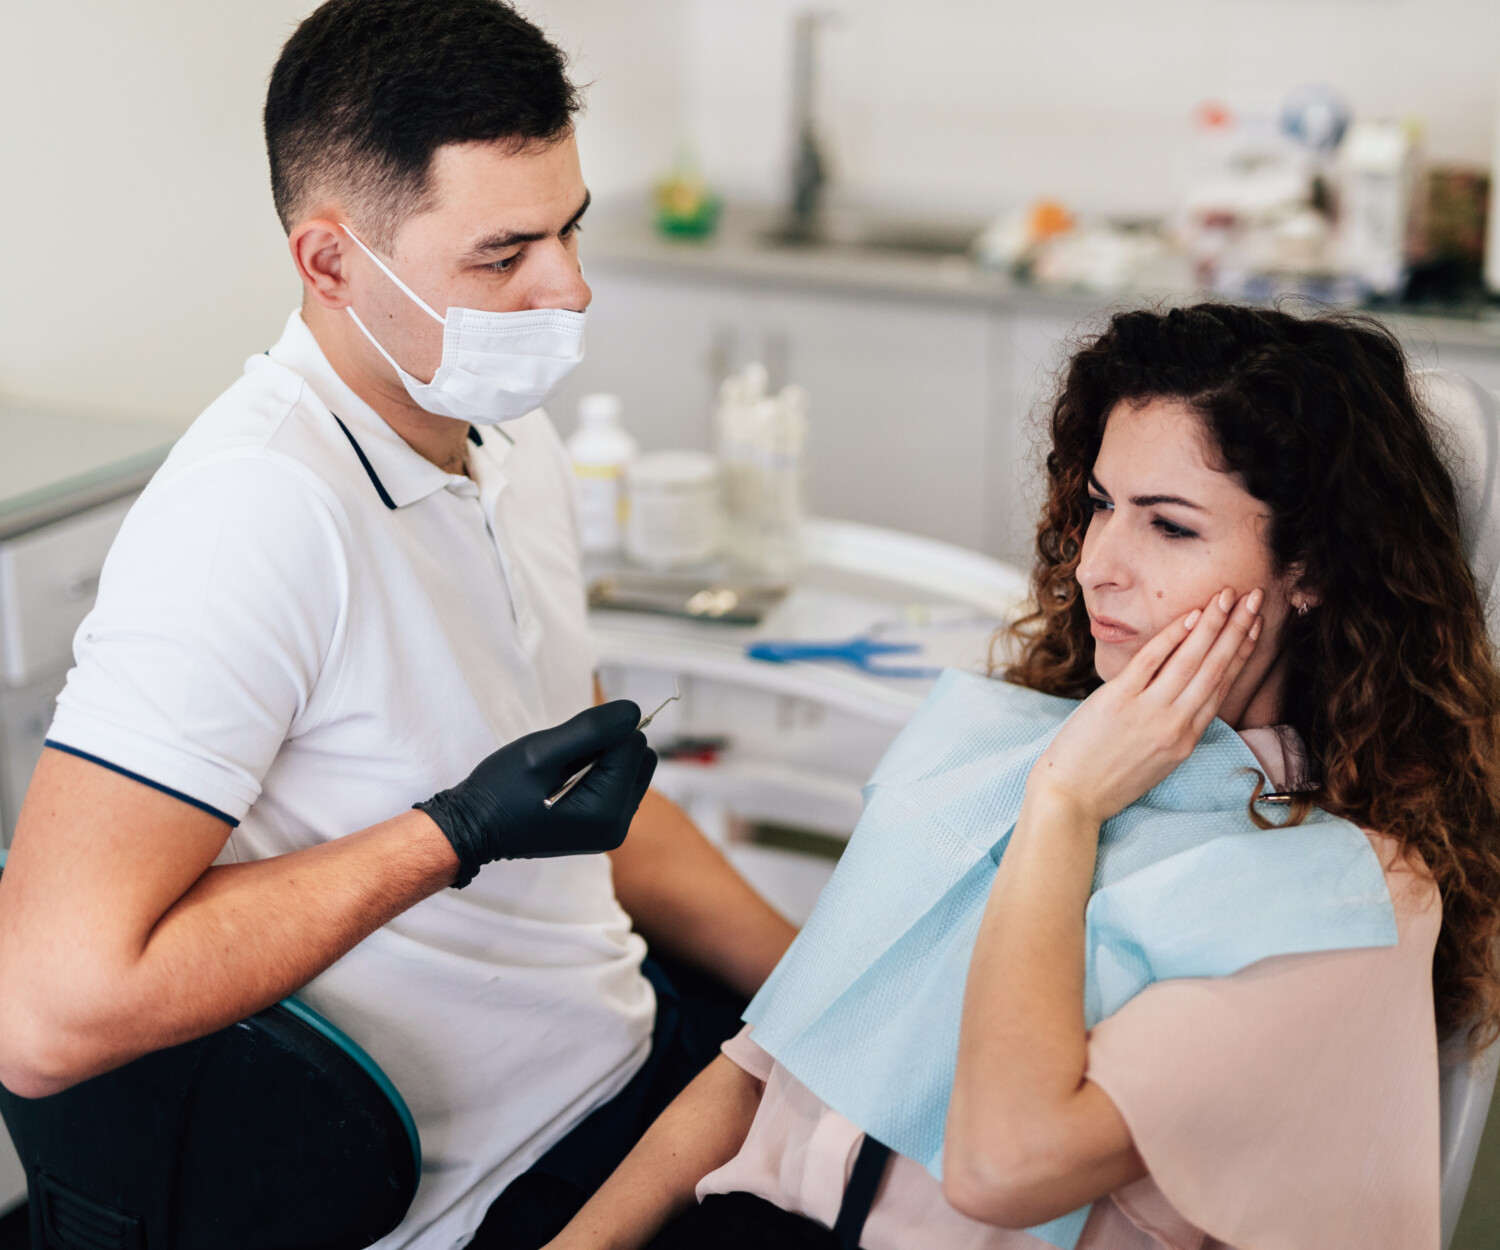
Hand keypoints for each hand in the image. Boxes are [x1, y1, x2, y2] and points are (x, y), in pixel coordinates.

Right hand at [416, 701, 657, 886]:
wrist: (475, 828)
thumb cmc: (500, 791)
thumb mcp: (541, 752)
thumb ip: (591, 729)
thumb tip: (635, 710)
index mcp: (608, 811)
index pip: (634, 743)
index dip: (601, 732)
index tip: (566, 748)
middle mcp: (618, 826)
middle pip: (640, 756)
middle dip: (609, 746)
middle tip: (564, 759)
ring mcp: (612, 829)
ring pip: (631, 768)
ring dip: (603, 759)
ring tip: (563, 772)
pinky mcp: (604, 826)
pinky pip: (617, 783)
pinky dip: (598, 773)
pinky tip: (566, 783)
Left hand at [1028, 587, 1261, 825]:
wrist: (1070, 797)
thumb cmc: (1108, 779)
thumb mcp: (1157, 760)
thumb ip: (1174, 727)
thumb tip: (1185, 693)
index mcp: (1187, 739)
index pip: (1222, 686)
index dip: (1242, 652)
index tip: (1255, 625)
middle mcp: (1175, 725)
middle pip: (1215, 668)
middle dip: (1238, 629)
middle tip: (1255, 597)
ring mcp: (1148, 712)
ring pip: (1191, 660)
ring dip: (1213, 624)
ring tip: (1229, 595)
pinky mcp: (1118, 701)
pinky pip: (1151, 660)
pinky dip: (1173, 636)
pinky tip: (1190, 615)